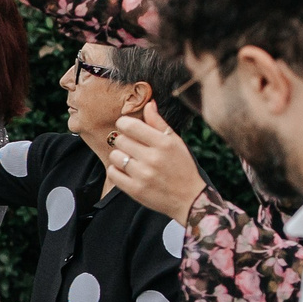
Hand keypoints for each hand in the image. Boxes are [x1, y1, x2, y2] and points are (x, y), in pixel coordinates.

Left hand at [107, 103, 207, 220]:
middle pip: (119, 140)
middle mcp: (153, 158)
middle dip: (124, 141)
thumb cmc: (182, 167)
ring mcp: (143, 175)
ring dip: (120, 156)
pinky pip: (112, 173)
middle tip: (133, 147)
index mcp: (163, 143)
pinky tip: (127, 171)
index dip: (124, 124)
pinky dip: (116, 171)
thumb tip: (149, 103)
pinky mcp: (135, 190)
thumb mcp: (175, 142)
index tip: (128, 128)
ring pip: (114, 156)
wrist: (189, 198)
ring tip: (131, 160)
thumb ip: (159, 123)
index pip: (129, 125)